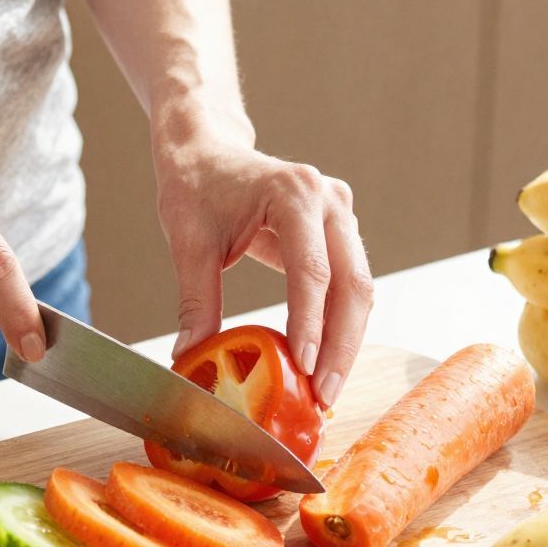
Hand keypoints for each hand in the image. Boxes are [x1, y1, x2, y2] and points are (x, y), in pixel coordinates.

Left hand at [153, 113, 371, 407]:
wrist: (207, 150)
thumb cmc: (196, 186)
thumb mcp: (188, 242)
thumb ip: (196, 299)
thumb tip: (190, 356)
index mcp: (292, 193)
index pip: (311, 269)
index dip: (309, 323)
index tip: (304, 368)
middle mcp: (328, 200)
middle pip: (351, 283)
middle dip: (340, 345)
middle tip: (323, 396)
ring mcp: (340, 214)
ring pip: (359, 288)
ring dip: (346, 341)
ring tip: (326, 389)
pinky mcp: (339, 230)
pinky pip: (349, 283)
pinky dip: (339, 324)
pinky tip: (324, 361)